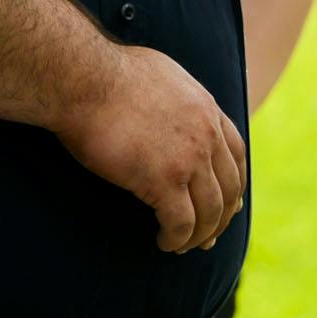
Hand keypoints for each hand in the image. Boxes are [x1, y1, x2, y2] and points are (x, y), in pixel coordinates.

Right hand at [54, 44, 246, 252]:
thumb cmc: (101, 72)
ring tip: (184, 245)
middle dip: (221, 217)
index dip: (234, 182)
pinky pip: (180, 222)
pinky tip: (164, 242)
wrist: (80, 79)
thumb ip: (174, 94)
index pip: (236, 154)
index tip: (227, 201)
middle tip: (208, 235)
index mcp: (206, 109)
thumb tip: (167, 99)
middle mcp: (206, 136)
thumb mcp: (157, 72)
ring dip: (199, 234)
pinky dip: (176, 238)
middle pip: (228, 188)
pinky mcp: (163, 181)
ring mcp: (188, 160)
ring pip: (209, 211)